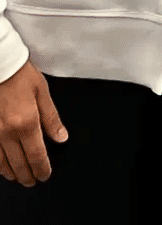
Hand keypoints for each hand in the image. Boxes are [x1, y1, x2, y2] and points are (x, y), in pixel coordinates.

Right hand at [0, 60, 67, 185]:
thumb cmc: (20, 76)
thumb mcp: (42, 93)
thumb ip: (52, 118)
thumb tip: (61, 137)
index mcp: (26, 123)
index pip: (36, 155)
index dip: (42, 168)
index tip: (45, 175)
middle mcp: (7, 133)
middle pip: (18, 164)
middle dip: (27, 176)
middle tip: (33, 181)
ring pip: (1, 164)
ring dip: (11, 173)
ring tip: (19, 177)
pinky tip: (2, 167)